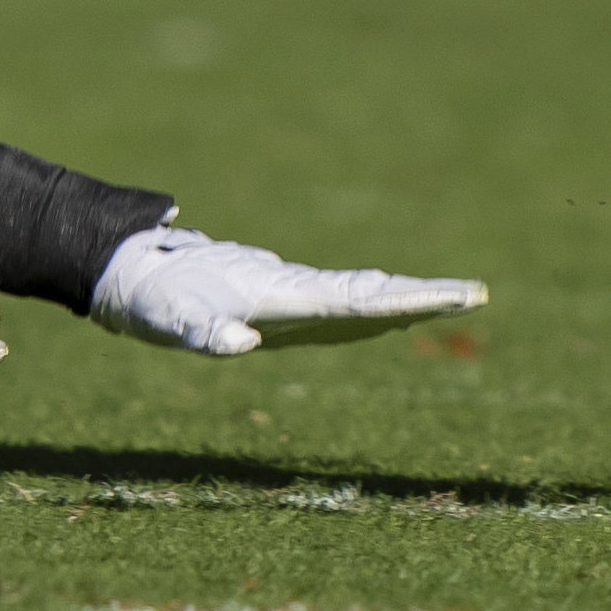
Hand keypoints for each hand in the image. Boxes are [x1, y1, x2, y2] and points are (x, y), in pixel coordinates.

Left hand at [88, 226, 489, 356]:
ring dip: (405, 298)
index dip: (402, 300)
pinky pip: (341, 301)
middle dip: (423, 295)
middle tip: (474, 294)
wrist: (135, 267)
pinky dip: (375, 304)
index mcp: (281, 296)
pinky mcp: (282, 299)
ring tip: (451, 299)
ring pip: (358, 294)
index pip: (353, 300)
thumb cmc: (156, 300)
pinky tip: (391, 311)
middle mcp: (294, 290)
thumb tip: (239, 342)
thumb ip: (204, 332)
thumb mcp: (172, 322)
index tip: (449, 295)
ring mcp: (290, 292)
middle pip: (368, 293)